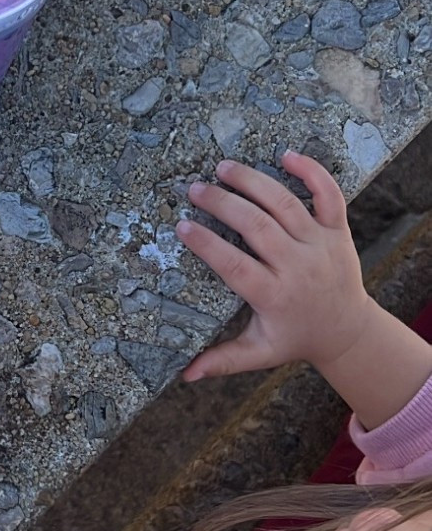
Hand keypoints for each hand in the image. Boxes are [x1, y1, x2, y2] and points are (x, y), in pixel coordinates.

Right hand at [175, 151, 369, 379]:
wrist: (348, 330)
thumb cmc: (295, 337)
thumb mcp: (259, 352)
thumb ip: (222, 361)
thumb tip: (184, 375)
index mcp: (275, 295)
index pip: (235, 265)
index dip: (207, 244)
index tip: (182, 226)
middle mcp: (298, 266)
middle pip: (257, 227)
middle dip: (223, 204)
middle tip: (195, 188)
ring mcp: (320, 244)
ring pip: (285, 204)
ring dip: (253, 182)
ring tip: (224, 167)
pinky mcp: (338, 230)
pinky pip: (329, 194)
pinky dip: (312, 172)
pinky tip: (286, 155)